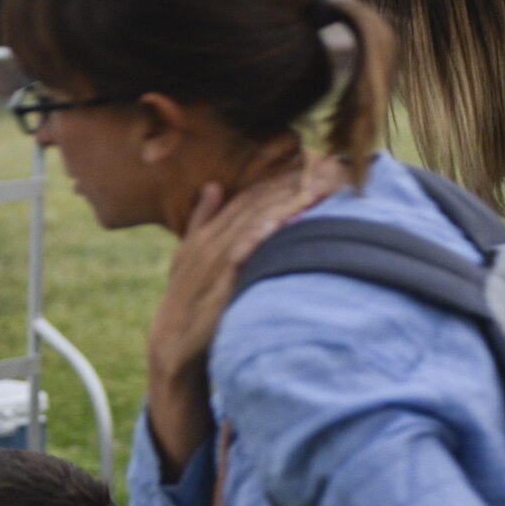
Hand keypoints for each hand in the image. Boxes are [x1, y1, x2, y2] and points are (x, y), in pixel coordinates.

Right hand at [146, 158, 347, 467]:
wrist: (172, 347)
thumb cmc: (190, 302)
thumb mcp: (192, 259)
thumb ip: (203, 222)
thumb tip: (214, 187)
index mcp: (208, 233)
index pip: (249, 195)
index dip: (281, 176)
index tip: (317, 158)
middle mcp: (210, 242)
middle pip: (256, 203)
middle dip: (293, 182)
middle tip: (332, 165)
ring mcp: (213, 263)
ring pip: (253, 223)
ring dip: (287, 203)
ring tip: (321, 186)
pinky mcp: (220, 286)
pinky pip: (242, 254)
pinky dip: (261, 236)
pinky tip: (284, 222)